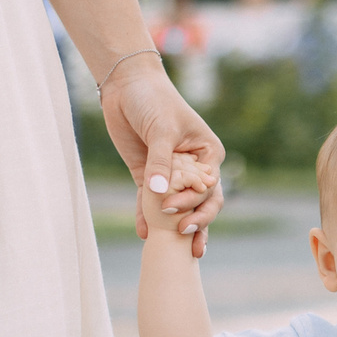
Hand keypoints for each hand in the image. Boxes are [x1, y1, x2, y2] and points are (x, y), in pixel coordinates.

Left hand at [99, 54, 223, 257]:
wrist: (127, 87)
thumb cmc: (154, 100)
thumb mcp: (162, 129)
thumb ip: (161, 162)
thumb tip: (159, 192)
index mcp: (208, 154)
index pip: (209, 186)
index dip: (196, 202)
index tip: (174, 209)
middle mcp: (194, 168)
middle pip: (200, 203)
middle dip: (195, 222)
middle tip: (184, 235)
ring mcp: (171, 174)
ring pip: (177, 207)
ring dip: (176, 228)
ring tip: (174, 250)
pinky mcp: (148, 176)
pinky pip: (149, 201)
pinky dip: (146, 217)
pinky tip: (144, 233)